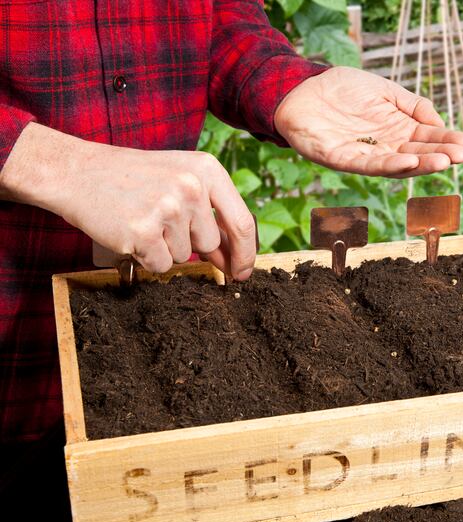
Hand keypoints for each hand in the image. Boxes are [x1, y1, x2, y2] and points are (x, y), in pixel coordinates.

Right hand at [0, 123, 256, 279]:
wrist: (78, 172)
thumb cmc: (133, 178)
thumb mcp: (181, 179)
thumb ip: (210, 213)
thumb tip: (233, 259)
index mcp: (208, 170)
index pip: (242, 222)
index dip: (246, 254)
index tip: (244, 272)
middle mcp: (192, 187)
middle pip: (210, 243)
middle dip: (190, 245)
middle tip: (160, 223)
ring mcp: (168, 209)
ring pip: (184, 256)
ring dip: (164, 248)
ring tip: (142, 220)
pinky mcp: (144, 231)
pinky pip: (160, 265)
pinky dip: (146, 257)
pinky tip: (131, 232)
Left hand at [275, 66, 462, 177]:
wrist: (302, 89)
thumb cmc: (343, 89)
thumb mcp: (385, 91)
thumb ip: (412, 105)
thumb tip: (439, 123)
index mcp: (396, 130)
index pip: (426, 139)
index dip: (446, 141)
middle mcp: (384, 146)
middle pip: (417, 154)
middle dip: (439, 155)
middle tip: (461, 156)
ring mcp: (365, 155)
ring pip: (397, 164)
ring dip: (420, 165)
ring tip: (443, 162)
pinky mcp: (343, 159)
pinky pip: (369, 165)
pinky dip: (389, 165)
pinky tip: (408, 161)